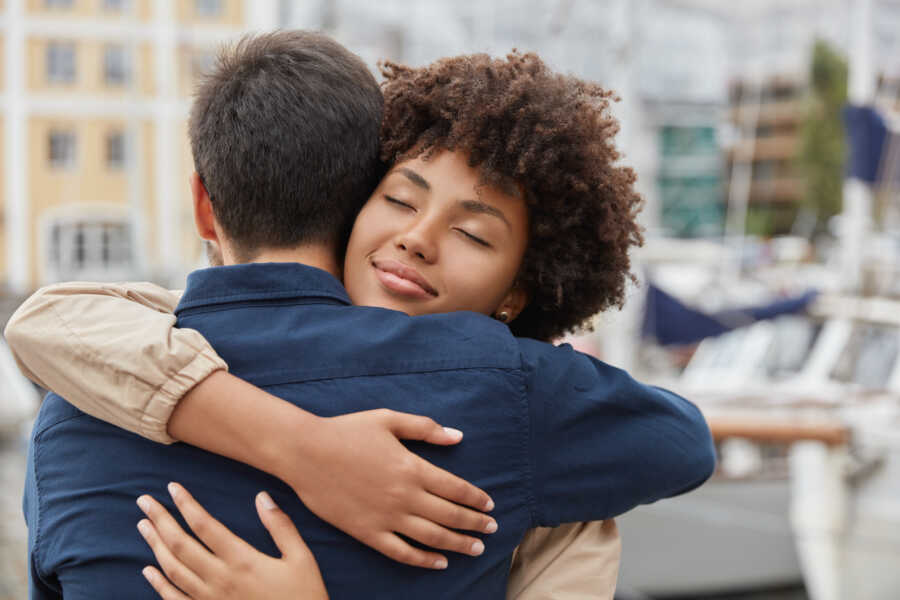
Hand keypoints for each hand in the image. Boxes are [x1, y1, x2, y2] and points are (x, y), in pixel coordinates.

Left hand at [137, 483, 327, 599]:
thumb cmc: (303, 596)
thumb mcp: (301, 558)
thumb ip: (280, 526)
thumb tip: (262, 496)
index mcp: (241, 560)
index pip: (204, 526)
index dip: (186, 504)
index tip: (172, 487)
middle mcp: (219, 579)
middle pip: (180, 545)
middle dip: (160, 520)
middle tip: (144, 501)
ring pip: (173, 570)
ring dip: (155, 546)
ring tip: (143, 526)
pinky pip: (175, 599)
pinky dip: (158, 584)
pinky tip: (148, 570)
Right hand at [284, 409, 496, 568]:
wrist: (306, 452)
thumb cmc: (347, 431)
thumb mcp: (389, 420)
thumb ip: (425, 428)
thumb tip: (457, 436)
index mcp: (412, 467)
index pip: (456, 489)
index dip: (476, 499)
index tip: (489, 506)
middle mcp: (405, 496)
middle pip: (450, 516)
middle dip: (475, 524)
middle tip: (492, 529)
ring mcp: (387, 517)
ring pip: (432, 537)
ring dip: (458, 544)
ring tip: (476, 549)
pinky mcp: (368, 533)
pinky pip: (402, 552)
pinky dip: (424, 560)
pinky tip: (440, 563)